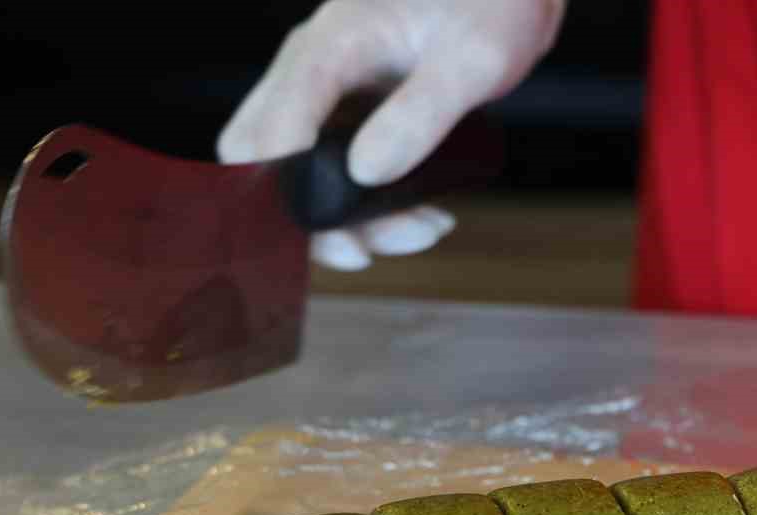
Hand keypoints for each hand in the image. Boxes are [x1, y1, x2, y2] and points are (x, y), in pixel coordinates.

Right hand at [218, 0, 564, 269]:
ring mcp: (329, 92)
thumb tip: (367, 174)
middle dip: (312, 219)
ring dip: (352, 220)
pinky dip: (373, 206)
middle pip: (263, 159)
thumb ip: (420, 115)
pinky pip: (338, 170)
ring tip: (423, 229)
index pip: (269, 132)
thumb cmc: (493, 5)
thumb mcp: (472, 62)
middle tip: (371, 249)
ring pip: (302, 174)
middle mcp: (314, 70)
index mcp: (328, 47)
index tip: (344, 238)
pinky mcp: (352, 112)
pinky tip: (424, 216)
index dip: (291, 196)